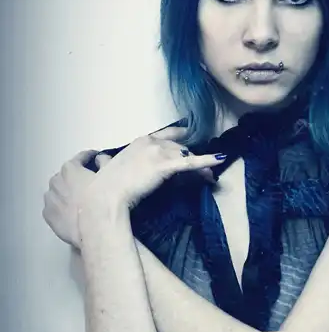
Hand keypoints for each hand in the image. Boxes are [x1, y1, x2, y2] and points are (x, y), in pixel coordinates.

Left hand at [42, 149, 100, 248]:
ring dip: (66, 194)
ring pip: (57, 193)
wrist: (98, 228)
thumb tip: (100, 158)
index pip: (80, 158)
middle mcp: (56, 182)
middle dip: (75, 178)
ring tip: (79, 202)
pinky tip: (72, 215)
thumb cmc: (105, 199)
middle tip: (88, 186)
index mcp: (70, 169)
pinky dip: (61, 210)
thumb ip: (104, 161)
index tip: (95, 159)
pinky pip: (54, 209)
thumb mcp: (111, 173)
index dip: (90, 158)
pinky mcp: (49, 218)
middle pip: (65, 176)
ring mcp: (50, 201)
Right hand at [76, 126, 224, 212]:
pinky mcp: (164, 165)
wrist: (106, 195)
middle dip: (192, 156)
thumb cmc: (109, 186)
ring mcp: (157, 151)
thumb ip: (134, 164)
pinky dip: (206, 160)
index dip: (180, 139)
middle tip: (205, 166)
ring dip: (200, 164)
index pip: (167, 136)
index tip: (190, 140)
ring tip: (209, 177)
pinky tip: (219, 160)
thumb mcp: (122, 168)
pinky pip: (190, 162)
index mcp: (140, 141)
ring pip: (186, 154)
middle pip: (179, 146)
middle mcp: (150, 142)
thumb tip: (144, 171)